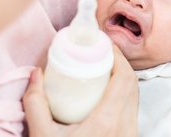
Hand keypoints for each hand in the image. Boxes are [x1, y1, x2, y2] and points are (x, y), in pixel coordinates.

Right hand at [23, 46, 138, 136]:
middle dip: (119, 62)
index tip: (102, 43)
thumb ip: (35, 103)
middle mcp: (125, 128)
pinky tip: (107, 90)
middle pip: (133, 84)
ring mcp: (130, 135)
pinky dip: (123, 93)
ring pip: (135, 97)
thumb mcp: (42, 135)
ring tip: (103, 67)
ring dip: (123, 78)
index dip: (117, 56)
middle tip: (101, 51)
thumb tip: (35, 73)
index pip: (124, 78)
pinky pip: (132, 109)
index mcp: (107, 122)